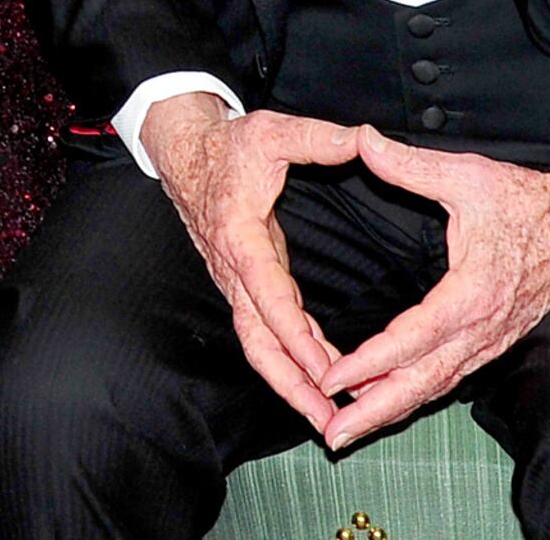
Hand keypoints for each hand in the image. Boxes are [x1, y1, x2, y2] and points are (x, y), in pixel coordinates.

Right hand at [145, 96, 364, 435]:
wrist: (185, 148)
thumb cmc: (227, 143)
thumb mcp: (272, 131)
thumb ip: (318, 138)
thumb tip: (364, 139)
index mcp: (239, 235)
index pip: (267, 294)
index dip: (295, 333)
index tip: (324, 366)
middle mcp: (233, 267)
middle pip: (256, 339)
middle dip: (291, 383)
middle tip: (326, 418)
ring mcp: (235, 278)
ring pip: (258, 342)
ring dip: (291, 381)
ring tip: (327, 415)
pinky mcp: (244, 281)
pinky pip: (265, 328)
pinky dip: (291, 357)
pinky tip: (320, 373)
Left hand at [317, 133, 549, 445]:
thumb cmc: (528, 202)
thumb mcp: (467, 175)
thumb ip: (410, 164)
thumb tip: (361, 140)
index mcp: (473, 293)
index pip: (414, 338)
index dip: (370, 362)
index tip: (331, 376)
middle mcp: (483, 329)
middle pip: (423, 382)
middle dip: (374, 410)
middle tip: (332, 432)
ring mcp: (491, 340)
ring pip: (436, 385)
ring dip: (391, 409)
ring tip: (348, 427)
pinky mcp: (493, 340)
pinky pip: (450, 376)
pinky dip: (416, 394)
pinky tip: (388, 401)